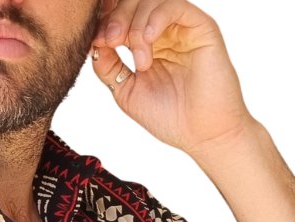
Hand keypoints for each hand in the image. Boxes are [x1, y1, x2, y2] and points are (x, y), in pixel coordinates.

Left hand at [91, 0, 255, 163]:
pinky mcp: (201, 27)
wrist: (202, 135)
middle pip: (134, 3)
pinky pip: (175, 5)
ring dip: (135, 24)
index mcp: (147, 44)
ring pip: (152, 1)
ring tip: (138, 58)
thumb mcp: (126, 91)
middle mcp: (165, 31)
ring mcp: (182, 28)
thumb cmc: (169, 118)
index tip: (96, 40)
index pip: (122, 17)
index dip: (105, 20)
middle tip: (111, 40)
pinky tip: (148, 41)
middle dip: (117, 17)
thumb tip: (92, 41)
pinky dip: (155, 18)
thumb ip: (107, 66)